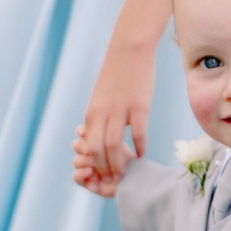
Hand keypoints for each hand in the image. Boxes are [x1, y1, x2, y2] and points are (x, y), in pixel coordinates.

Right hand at [72, 128, 128, 197]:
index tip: (83, 133)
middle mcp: (90, 155)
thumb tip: (81, 132)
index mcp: (97, 143)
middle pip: (76, 146)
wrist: (136, 182)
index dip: (81, 132)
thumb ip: (104, 139)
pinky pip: (76, 177)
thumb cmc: (131, 162)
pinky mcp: (87, 182)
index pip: (82, 133)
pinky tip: (90, 173)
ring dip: (83, 161)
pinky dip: (80, 174)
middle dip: (82, 147)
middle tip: (89, 149)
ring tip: (92, 165)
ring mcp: (87, 169)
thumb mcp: (119, 147)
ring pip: (76, 161)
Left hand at [79, 44, 153, 181]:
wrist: (128, 51)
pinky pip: (138, 134)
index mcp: (92, 113)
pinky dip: (140, 147)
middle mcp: (102, 113)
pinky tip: (142, 154)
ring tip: (125, 171)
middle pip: (97, 150)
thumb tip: (96, 137)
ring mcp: (120, 110)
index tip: (101, 174)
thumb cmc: (115, 75)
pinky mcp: (138, 106)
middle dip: (104, 169)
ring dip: (119, 163)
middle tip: (112, 179)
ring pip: (114, 146)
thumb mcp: (99, 98)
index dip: (94, 163)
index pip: (88, 146)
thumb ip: (97, 118)